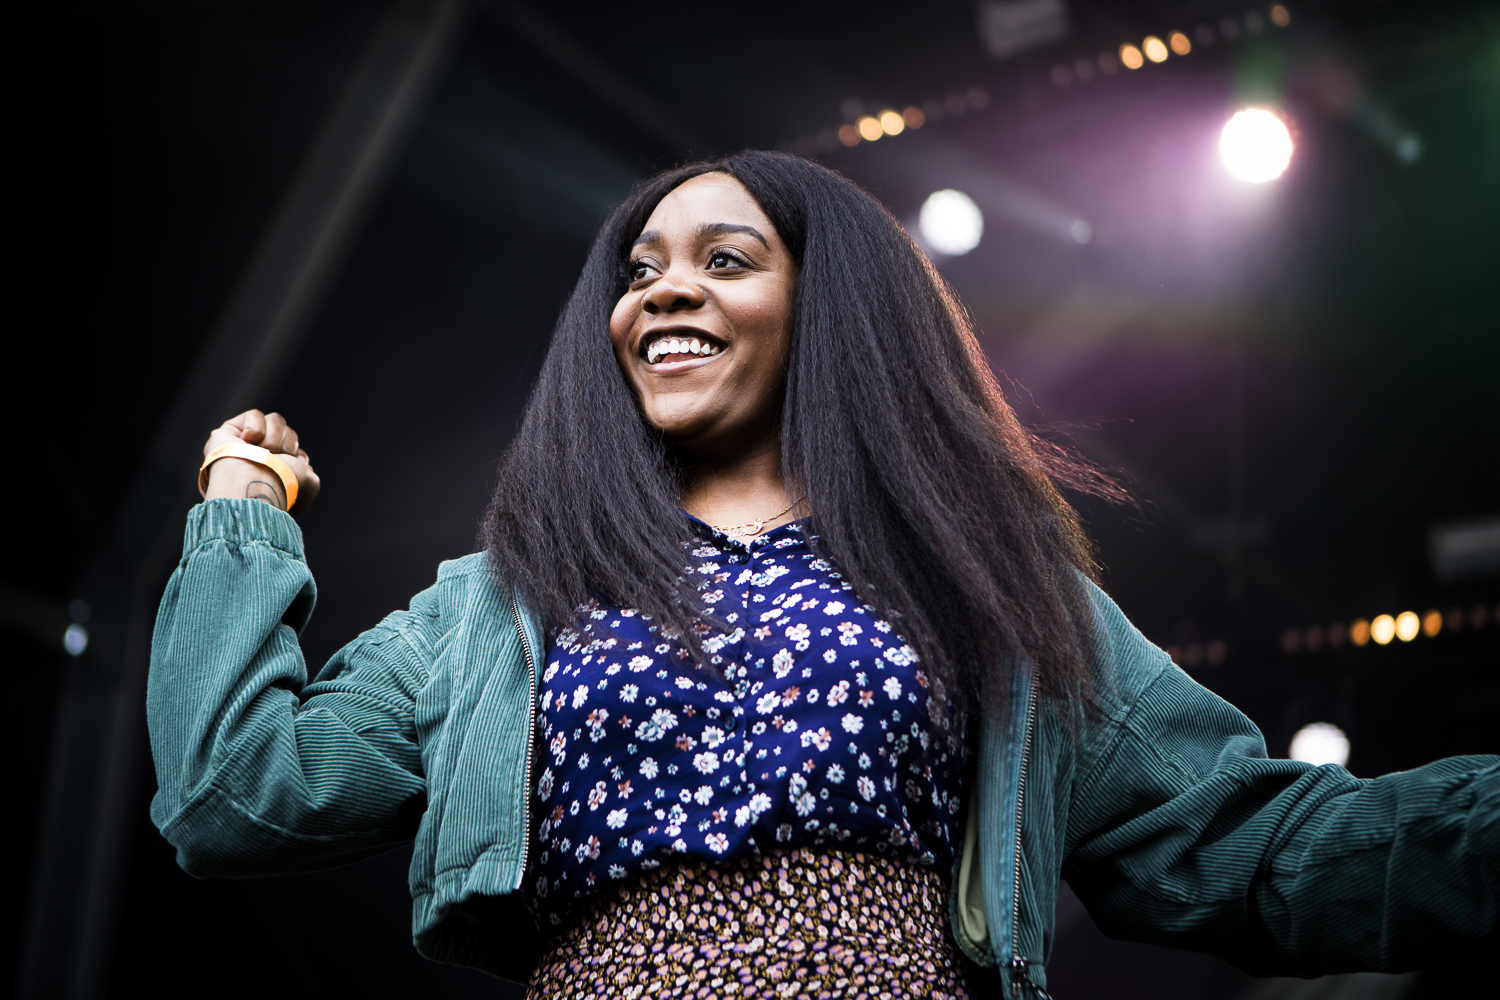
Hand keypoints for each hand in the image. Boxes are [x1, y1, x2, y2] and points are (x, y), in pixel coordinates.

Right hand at [201, 409, 320, 511]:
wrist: (257, 482)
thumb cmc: (282, 486)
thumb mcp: (309, 486)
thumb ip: (310, 475)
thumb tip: (303, 466)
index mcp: (277, 471)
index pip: (294, 450)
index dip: (296, 454)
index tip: (297, 464)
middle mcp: (260, 457)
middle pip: (287, 431)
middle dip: (287, 445)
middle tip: (277, 459)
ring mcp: (244, 443)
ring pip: (274, 419)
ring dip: (274, 437)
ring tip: (262, 453)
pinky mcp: (230, 430)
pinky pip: (254, 415)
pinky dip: (255, 428)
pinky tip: (247, 442)